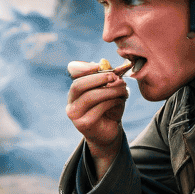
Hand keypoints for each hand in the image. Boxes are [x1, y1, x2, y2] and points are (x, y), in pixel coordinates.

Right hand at [66, 61, 128, 178]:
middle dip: (98, 78)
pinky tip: (120, 101)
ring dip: (110, 91)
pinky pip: (99, 109)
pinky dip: (112, 102)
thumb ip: (106, 78)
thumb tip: (104, 62)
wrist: (109, 131)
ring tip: (123, 89)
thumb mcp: (109, 90)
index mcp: (75, 92)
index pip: (72, 76)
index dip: (83, 68)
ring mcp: (75, 115)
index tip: (98, 65)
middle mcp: (71, 103)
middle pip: (78, 85)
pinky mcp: (84, 124)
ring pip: (90, 97)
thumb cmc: (109, 108)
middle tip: (115, 77)